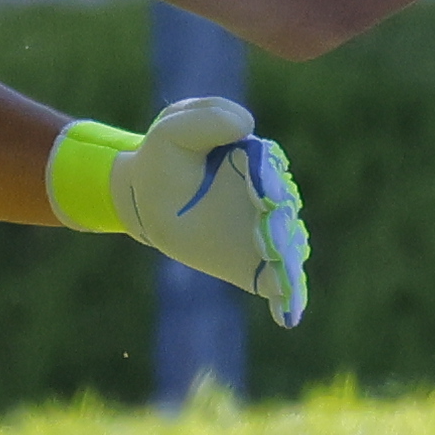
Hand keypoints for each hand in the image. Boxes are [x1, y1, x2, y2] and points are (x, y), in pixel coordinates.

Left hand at [76, 97, 312, 324]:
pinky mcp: (253, 264)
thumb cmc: (165, 156)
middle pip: (284, 214)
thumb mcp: (174, 127)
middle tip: (272, 238)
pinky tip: (288, 315)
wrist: (147, 194)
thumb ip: (207, 118)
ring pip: (286, 249)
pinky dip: (288, 298)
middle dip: (281, 227)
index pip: (269, 174)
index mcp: (257, 163)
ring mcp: (263, 234)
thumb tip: (247, 126)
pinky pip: (277, 283)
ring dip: (287, 261)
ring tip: (284, 276)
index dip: (269, 184)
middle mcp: (269, 199)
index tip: (265, 196)